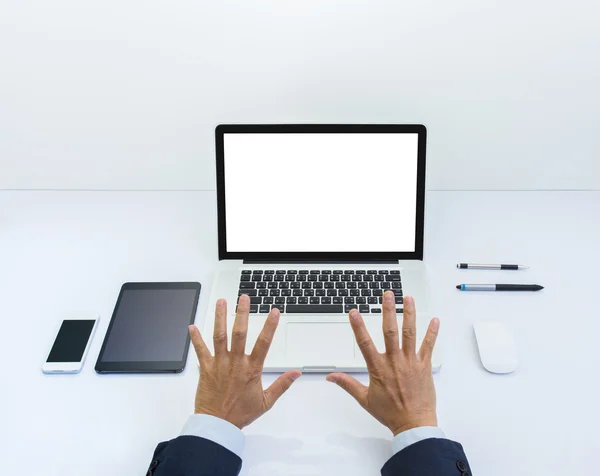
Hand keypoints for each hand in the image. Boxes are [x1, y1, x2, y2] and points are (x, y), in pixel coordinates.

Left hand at [189, 295, 301, 428]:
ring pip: (219, 336)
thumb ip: (282, 385)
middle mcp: (235, 363)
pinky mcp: (205, 368)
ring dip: (220, 318)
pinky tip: (192, 326)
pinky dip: (195, 338)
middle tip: (244, 298)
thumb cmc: (240, 414)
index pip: (263, 343)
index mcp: (251, 369)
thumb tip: (296, 372)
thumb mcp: (266, 401)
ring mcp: (219, 364)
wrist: (218, 425)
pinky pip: (200, 350)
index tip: (273, 311)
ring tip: (221, 302)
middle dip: (242, 313)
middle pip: (239, 333)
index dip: (270, 326)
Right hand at [326, 292, 438, 434]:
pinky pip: (429, 346)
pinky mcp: (424, 366)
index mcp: (378, 368)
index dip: (358, 326)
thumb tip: (331, 377)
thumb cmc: (390, 412)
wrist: (414, 424)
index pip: (365, 343)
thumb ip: (347, 384)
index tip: (354, 311)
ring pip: (410, 334)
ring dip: (409, 315)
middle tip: (387, 295)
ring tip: (408, 299)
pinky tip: (434, 320)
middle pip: (390, 331)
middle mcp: (394, 361)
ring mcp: (411, 362)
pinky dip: (432, 333)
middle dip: (388, 311)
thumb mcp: (364, 399)